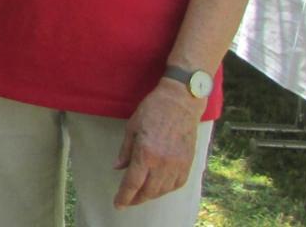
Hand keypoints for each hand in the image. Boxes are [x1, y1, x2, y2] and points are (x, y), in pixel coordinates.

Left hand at [113, 79, 203, 208]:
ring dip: (150, 196)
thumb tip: (118, 168)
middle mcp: (163, 163)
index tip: (118, 205)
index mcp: (145, 154)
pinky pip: (177, 184)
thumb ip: (125, 151)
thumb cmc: (152, 110)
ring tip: (140, 195)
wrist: (181, 101)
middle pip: (148, 191)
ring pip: (163, 190)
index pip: (132, 184)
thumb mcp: (131, 128)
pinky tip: (158, 187)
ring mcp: (178, 164)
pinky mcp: (188, 162)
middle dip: (136, 199)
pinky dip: (166, 189)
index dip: (124, 197)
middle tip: (127, 201)